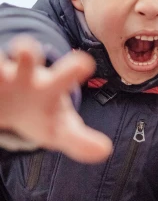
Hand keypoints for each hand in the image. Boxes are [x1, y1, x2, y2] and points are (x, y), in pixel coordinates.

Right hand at [0, 36, 111, 162]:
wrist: (13, 106)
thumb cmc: (42, 115)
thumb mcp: (61, 130)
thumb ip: (80, 141)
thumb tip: (104, 151)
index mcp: (50, 87)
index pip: (64, 77)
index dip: (73, 71)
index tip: (85, 63)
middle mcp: (25, 75)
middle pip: (27, 58)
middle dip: (26, 52)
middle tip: (25, 49)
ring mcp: (1, 76)